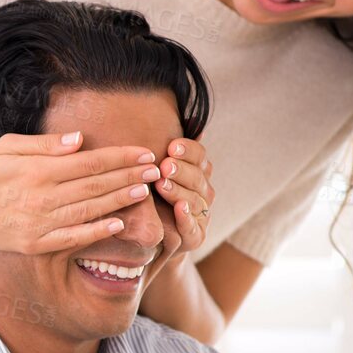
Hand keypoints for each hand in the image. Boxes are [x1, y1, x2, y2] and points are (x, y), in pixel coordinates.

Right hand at [0, 131, 169, 253]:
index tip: (143, 152)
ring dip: (121, 201)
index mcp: (36, 170)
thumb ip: (43, 145)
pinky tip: (119, 223)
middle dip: (129, 176)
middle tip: (155, 170)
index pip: (90, 161)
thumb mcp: (5, 147)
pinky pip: (73, 238)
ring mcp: (38, 224)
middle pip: (96, 185)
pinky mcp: (33, 244)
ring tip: (144, 192)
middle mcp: (41, 198)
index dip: (120, 157)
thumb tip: (80, 140)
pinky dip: (98, 231)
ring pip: (90, 210)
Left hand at [153, 137, 214, 255]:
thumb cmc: (150, 194)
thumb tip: (178, 116)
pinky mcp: (195, 237)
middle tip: (165, 165)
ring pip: (195, 200)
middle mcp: (203, 191)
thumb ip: (162, 149)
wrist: (149, 234)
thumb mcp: (152, 170)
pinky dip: (187, 218)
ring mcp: (201, 214)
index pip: (200, 156)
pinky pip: (194, 227)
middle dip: (181, 171)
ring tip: (163, 184)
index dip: (188, 151)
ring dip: (179, 191)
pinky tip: (179, 208)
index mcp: (197, 171)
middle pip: (197, 177)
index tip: (172, 146)